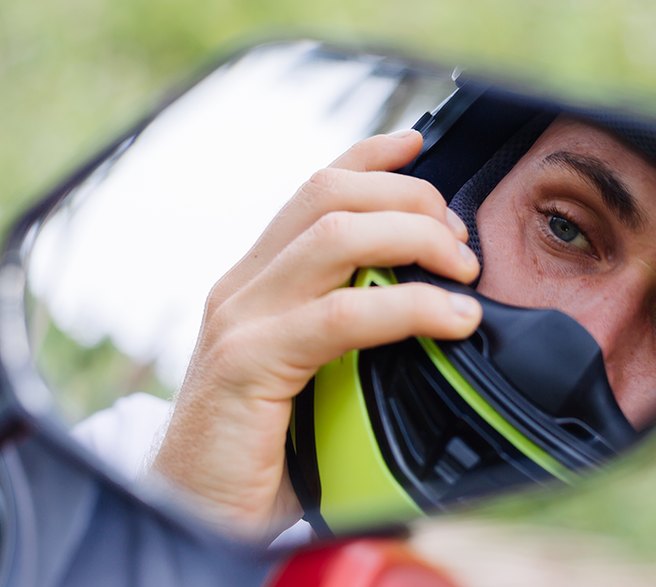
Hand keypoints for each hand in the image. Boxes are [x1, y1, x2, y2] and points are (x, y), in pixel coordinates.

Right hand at [148, 130, 481, 540]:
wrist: (192, 514)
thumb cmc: (261, 455)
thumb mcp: (308, 379)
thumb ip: (347, 339)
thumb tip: (433, 315)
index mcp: (255, 283)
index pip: (314, 191)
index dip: (369, 155)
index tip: (421, 142)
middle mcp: (242, 287)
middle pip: (329, 195)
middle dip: (410, 199)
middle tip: (462, 244)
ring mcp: (239, 319)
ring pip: (336, 236)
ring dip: (416, 238)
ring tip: (464, 273)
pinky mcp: (246, 363)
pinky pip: (339, 315)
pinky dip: (408, 308)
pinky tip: (452, 320)